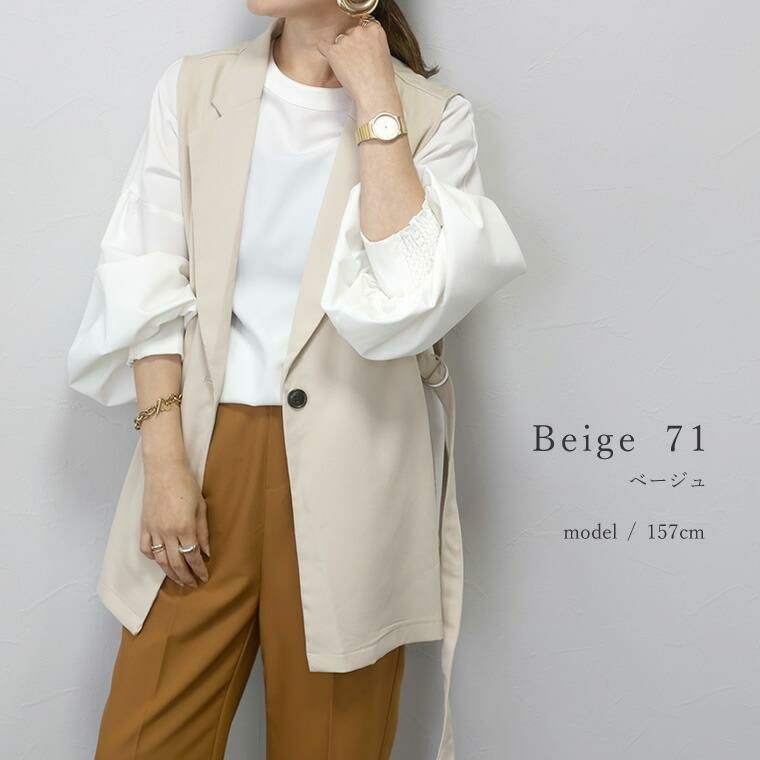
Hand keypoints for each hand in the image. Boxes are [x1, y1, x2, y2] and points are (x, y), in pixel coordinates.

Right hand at [139, 457, 209, 587]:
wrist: (164, 470)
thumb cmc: (186, 485)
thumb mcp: (201, 507)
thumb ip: (203, 532)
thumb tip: (206, 552)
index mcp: (184, 527)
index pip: (192, 556)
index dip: (199, 569)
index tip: (204, 577)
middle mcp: (167, 532)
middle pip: (176, 563)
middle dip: (186, 576)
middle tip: (193, 584)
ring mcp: (153, 530)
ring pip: (160, 560)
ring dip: (170, 573)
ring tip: (179, 579)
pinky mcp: (144, 526)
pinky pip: (146, 548)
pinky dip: (153, 558)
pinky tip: (161, 561)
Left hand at [315, 20, 401, 117]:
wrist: (375, 93)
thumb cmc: (382, 81)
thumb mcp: (384, 54)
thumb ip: (373, 44)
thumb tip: (365, 46)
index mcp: (375, 29)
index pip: (362, 27)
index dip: (361, 41)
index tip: (362, 51)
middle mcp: (359, 31)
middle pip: (349, 33)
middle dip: (350, 46)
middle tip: (356, 63)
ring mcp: (345, 40)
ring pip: (338, 42)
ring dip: (341, 53)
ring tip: (350, 69)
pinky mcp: (333, 51)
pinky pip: (323, 46)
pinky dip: (326, 53)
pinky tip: (332, 61)